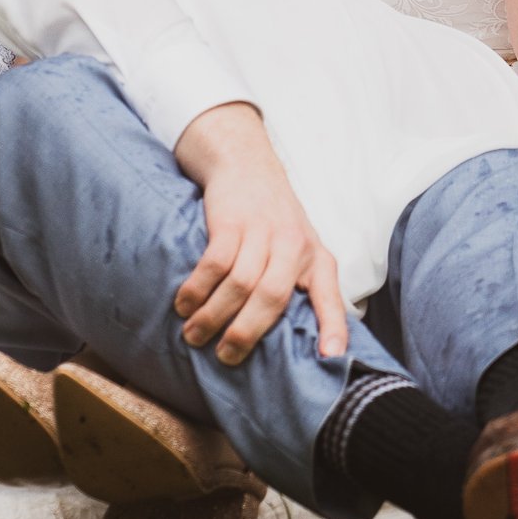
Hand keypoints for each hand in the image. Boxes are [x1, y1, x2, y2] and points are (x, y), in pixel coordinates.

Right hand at [172, 102, 347, 365]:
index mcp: (315, 257)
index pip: (330, 295)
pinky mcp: (230, 220)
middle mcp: (293, 244)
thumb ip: (304, 284)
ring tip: (194, 335)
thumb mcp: (301, 245)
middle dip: (245, 333)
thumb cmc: (274, 216)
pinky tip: (184, 303)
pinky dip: (197, 288)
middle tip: (225, 356)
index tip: (331, 358)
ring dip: (213, 316)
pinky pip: (214, 263)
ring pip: (239, 284)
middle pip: (271, 298)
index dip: (333, 328)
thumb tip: (307, 340)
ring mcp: (261, 230)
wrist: (245, 160)